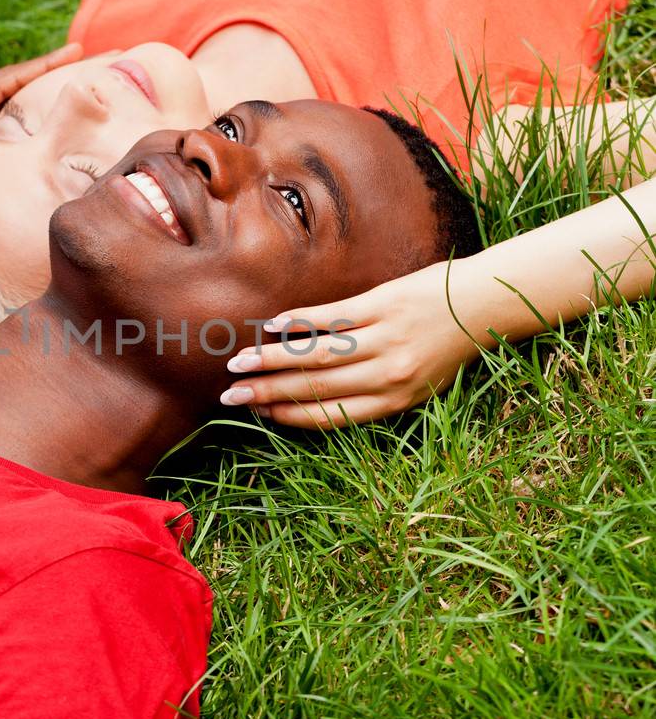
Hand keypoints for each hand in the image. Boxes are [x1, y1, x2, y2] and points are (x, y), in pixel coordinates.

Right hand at [219, 259, 488, 428]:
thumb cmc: (450, 345)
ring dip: (273, 360)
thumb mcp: (419, 383)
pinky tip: (274, 326)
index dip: (289, 416)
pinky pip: (332, 317)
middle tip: (232, 394)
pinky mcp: (383, 304)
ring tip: (240, 363)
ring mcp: (384, 338)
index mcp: (396, 401)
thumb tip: (321, 395)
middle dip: (269, 393)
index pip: (331, 416)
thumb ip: (375, 391)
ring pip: (317, 355)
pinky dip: (300, 321)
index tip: (258, 414)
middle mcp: (388, 374)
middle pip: (316, 388)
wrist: (486, 303)